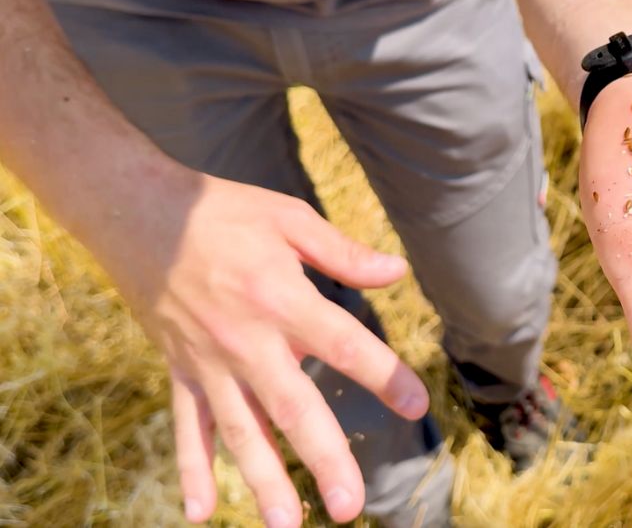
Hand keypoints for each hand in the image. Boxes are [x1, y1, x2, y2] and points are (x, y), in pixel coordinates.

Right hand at [101, 173, 427, 526]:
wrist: (137, 213)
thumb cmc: (222, 211)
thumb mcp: (289, 217)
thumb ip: (343, 252)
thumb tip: (397, 272)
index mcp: (282, 297)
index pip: (344, 344)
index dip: (384, 376)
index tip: (418, 406)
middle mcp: (246, 339)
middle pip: (292, 408)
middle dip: (323, 459)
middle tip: (349, 506)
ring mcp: (209, 362)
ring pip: (240, 432)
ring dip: (264, 481)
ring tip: (288, 526)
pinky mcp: (180, 371)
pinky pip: (188, 428)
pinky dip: (193, 469)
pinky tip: (200, 512)